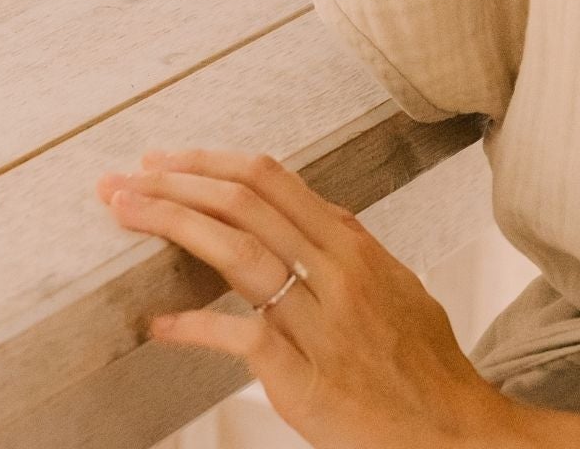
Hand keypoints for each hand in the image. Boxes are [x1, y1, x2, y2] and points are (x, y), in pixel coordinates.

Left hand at [97, 145, 519, 448]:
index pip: (272, 180)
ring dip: (172, 225)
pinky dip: (193, 326)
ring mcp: (319, 325)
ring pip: (237, 253)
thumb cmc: (426, 366)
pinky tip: (158, 323)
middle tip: (125, 178)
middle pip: (245, 204)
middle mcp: (336, 274)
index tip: (166, 159)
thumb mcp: (398, 287)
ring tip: (126, 213)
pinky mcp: (304, 378)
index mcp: (354, 246)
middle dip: (176, 184)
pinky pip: (239, 337)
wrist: (454, 432)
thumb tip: (317, 212)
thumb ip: (352, 247)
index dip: (211, 163)